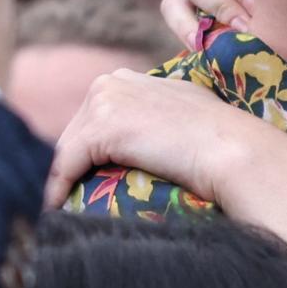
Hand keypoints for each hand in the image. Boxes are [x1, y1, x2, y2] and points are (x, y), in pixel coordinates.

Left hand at [44, 69, 286, 213]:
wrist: (233, 149)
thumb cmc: (223, 142)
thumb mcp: (186, 117)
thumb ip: (161, 120)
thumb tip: (155, 143)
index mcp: (134, 79)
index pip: (97, 116)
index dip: (89, 149)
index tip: (83, 178)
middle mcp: (115, 81)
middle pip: (76, 130)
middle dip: (70, 162)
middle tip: (66, 196)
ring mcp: (105, 100)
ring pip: (67, 146)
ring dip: (61, 177)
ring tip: (59, 206)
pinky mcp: (100, 127)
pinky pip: (65, 163)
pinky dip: (57, 187)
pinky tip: (53, 208)